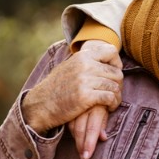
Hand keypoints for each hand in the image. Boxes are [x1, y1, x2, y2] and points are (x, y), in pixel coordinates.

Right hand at [67, 41, 123, 158]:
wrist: (40, 105)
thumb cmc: (56, 87)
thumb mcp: (69, 66)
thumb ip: (86, 61)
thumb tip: (107, 56)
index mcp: (82, 56)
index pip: (111, 51)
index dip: (116, 63)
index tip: (112, 73)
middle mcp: (85, 65)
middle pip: (116, 72)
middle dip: (118, 84)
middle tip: (113, 92)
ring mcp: (85, 81)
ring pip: (115, 86)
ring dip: (117, 96)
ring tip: (112, 101)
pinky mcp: (86, 97)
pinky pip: (110, 97)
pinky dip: (113, 104)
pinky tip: (109, 107)